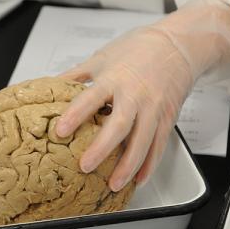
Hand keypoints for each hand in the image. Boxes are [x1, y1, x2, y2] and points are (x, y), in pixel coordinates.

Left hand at [56, 0, 229, 190]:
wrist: (178, 44)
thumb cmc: (138, 48)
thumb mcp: (102, 57)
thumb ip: (77, 74)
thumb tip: (52, 86)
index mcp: (115, 78)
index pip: (92, 98)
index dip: (76, 114)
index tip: (60, 131)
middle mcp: (136, 95)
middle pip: (120, 125)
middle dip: (102, 148)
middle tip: (85, 166)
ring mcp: (154, 108)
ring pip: (143, 141)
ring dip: (128, 165)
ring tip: (113, 184)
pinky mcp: (168, 117)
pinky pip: (159, 145)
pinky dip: (150, 164)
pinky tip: (139, 179)